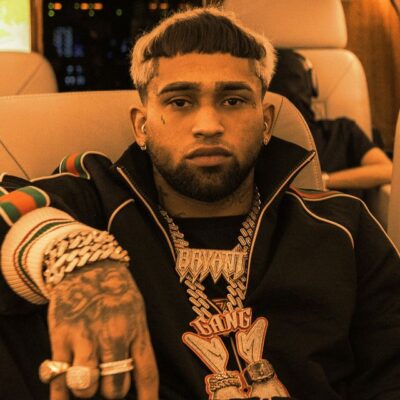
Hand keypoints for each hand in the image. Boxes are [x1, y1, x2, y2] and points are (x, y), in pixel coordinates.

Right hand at [47, 260, 158, 398]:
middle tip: (108, 379)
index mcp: (135, 329)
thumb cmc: (115, 289)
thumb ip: (136, 340)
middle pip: (115, 388)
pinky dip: (60, 397)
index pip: (146, 372)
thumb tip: (133, 372)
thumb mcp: (136, 309)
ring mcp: (86, 338)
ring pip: (87, 389)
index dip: (148, 398)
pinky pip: (59, 380)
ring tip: (88, 377)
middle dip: (112, 390)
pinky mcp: (61, 338)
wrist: (85, 265)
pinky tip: (64, 399)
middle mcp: (113, 336)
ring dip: (88, 390)